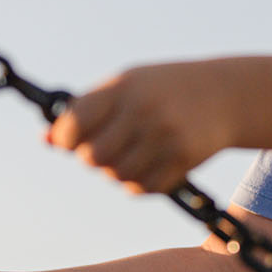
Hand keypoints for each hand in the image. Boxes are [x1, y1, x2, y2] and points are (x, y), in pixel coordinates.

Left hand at [46, 61, 235, 193]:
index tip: (67, 140)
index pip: (76, 123)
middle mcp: (144, 111)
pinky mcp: (183, 160)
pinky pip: (142, 187)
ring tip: (129, 153)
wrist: (226, 94)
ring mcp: (165, 137)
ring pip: (117, 176)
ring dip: (116, 171)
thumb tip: (45, 140)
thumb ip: (87, 109)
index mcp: (125, 87)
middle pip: (93, 157)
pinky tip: (149, 163)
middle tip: (105, 146)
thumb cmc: (165, 89)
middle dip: (92, 157)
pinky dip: (138, 181)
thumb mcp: (128, 85)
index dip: (65, 138)